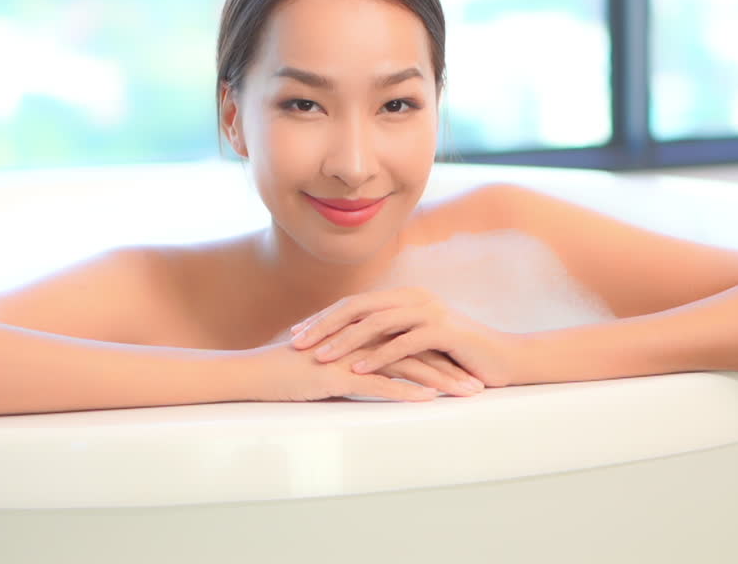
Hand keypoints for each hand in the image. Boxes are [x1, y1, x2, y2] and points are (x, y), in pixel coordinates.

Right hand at [246, 335, 484, 402]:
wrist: (257, 374)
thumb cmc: (290, 374)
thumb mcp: (331, 369)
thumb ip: (356, 370)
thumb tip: (378, 382)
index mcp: (364, 335)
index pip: (412, 343)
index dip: (442, 356)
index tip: (468, 370)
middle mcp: (363, 339)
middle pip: (418, 351)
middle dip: (452, 368)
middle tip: (480, 382)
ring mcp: (352, 355)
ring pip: (406, 366)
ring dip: (440, 381)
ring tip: (466, 394)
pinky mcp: (339, 374)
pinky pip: (379, 384)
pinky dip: (407, 392)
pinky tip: (430, 401)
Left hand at [288, 286, 516, 387]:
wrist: (505, 359)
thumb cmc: (458, 357)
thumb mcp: (418, 344)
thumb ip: (390, 338)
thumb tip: (351, 348)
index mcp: (404, 298)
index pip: (354, 304)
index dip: (324, 318)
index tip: (296, 334)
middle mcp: (413, 298)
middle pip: (358, 307)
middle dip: (324, 325)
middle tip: (296, 343)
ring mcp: (429, 311)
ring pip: (376, 323)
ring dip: (345, 341)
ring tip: (320, 358)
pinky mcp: (443, 331)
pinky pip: (403, 342)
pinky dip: (378, 356)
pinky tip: (358, 370)